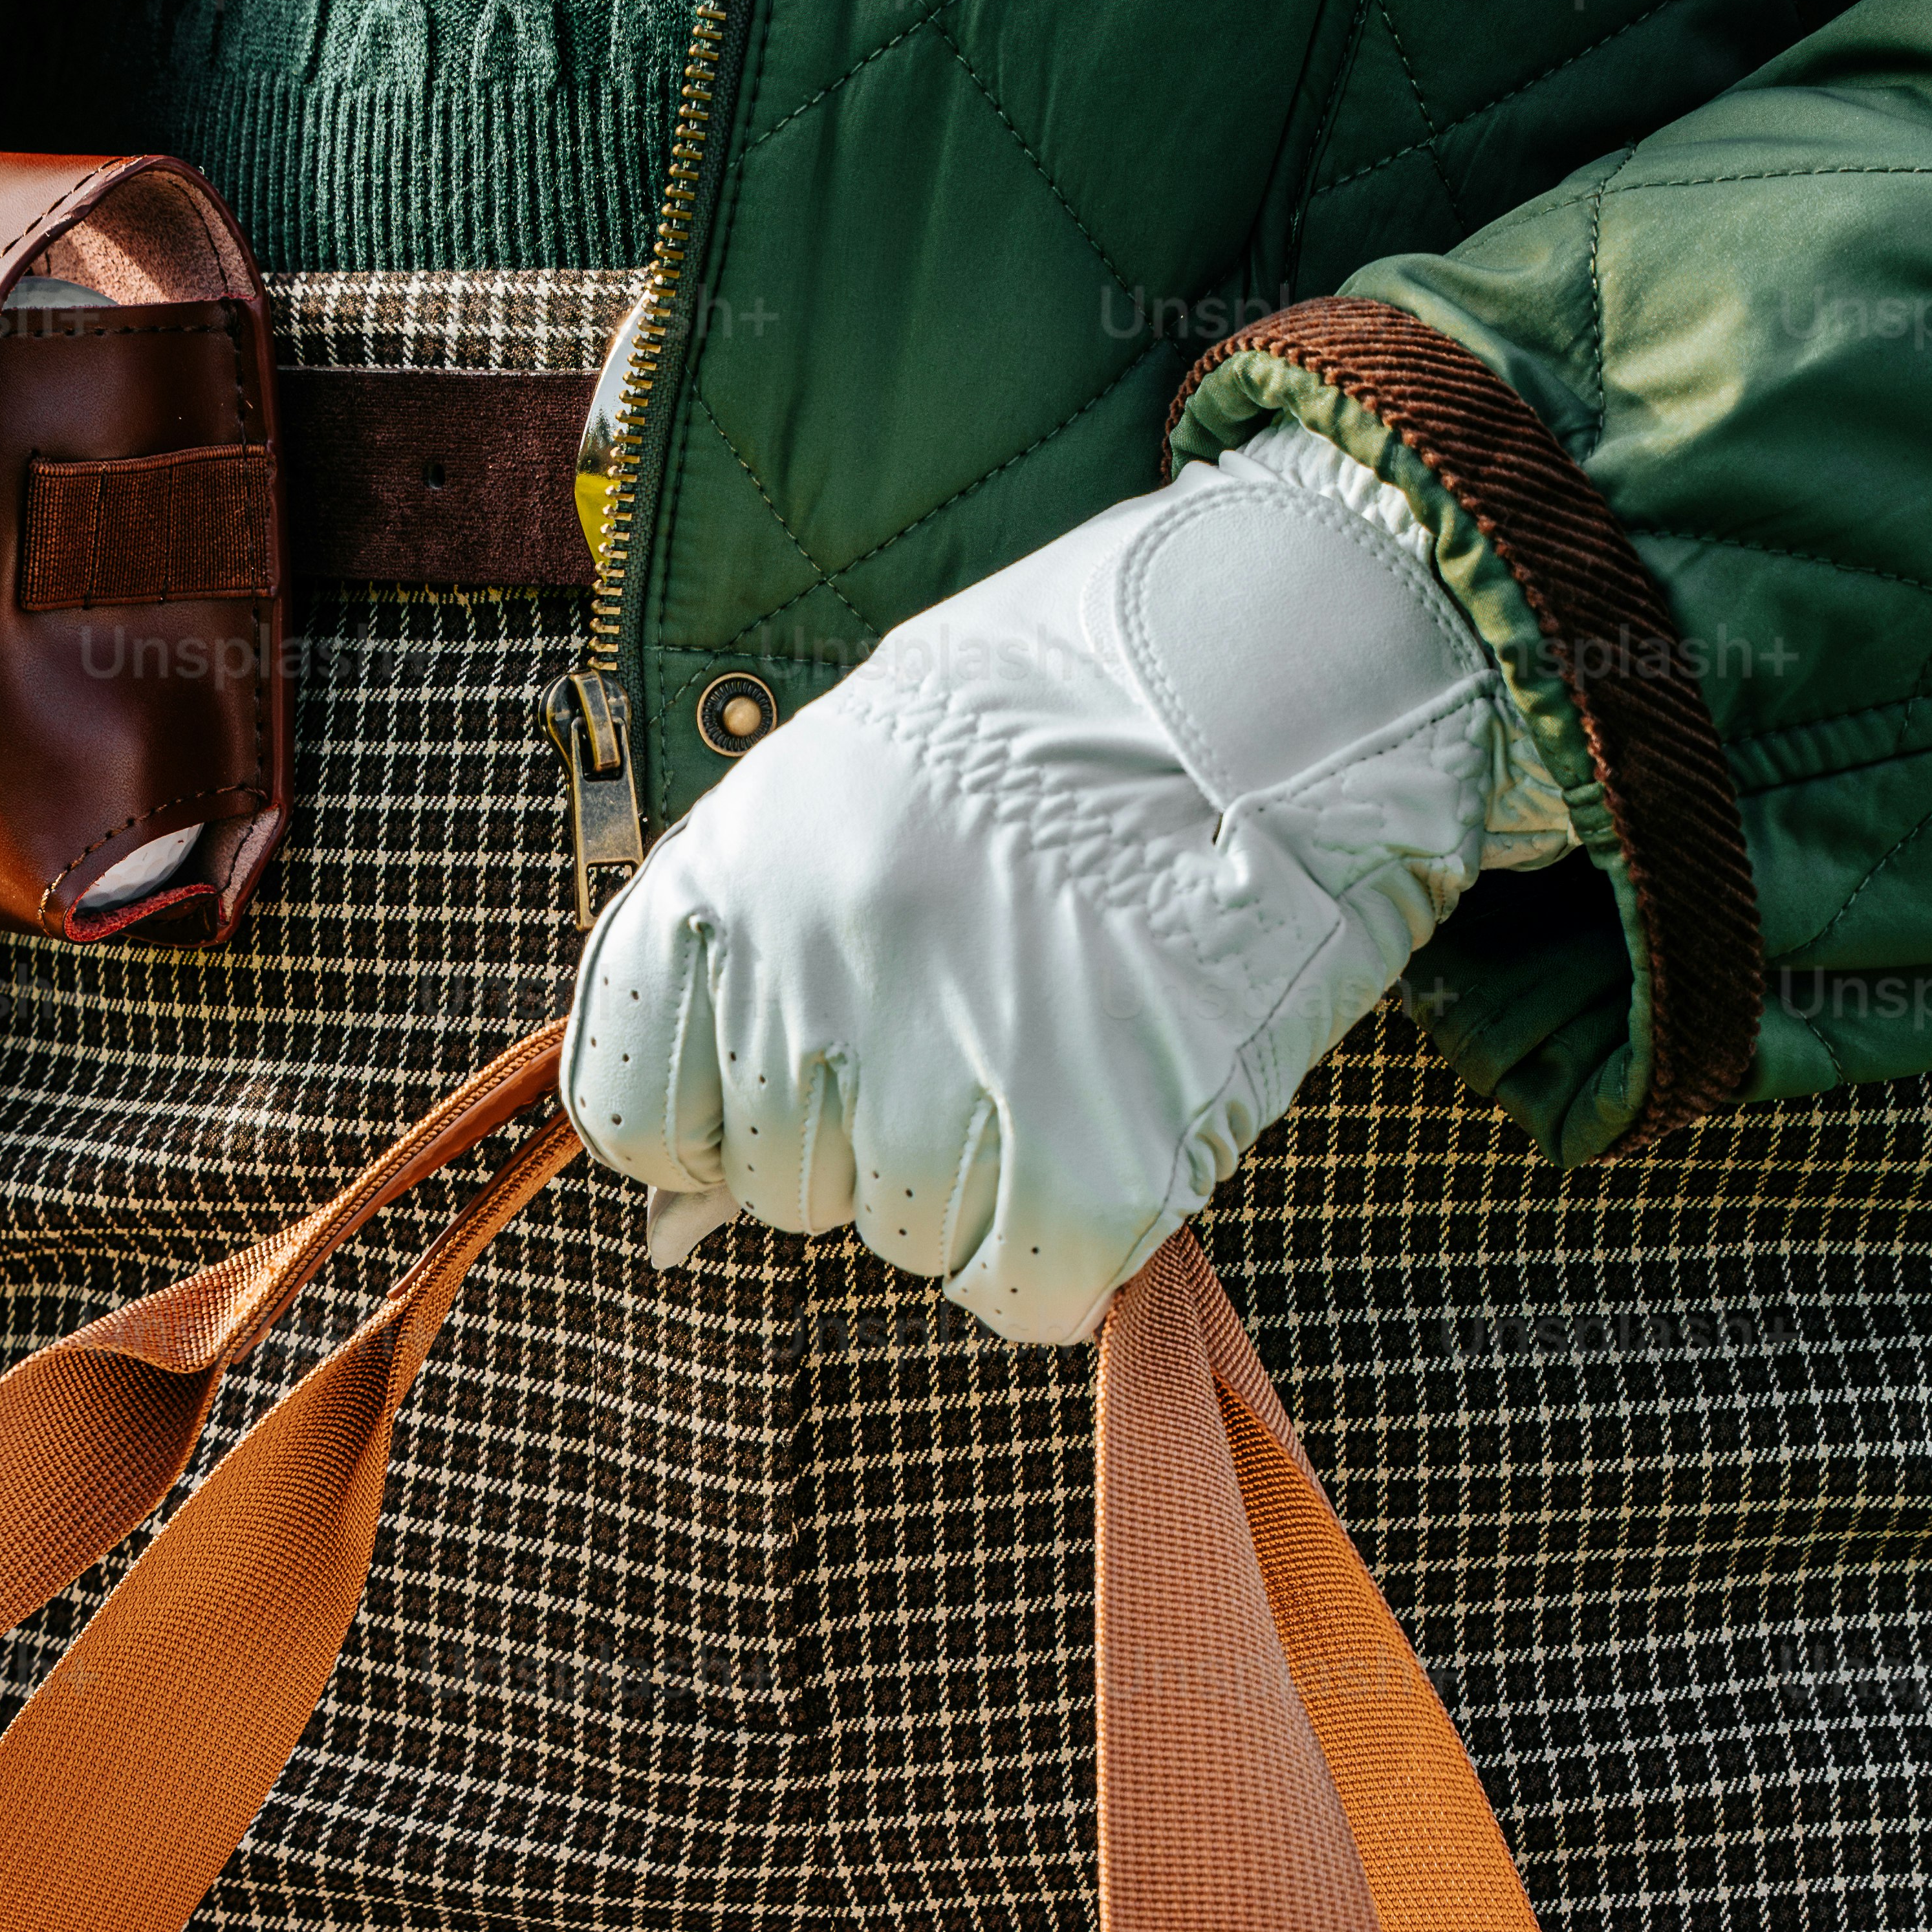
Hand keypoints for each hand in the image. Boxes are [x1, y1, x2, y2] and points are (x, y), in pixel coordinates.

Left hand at [562, 424, 1565, 1344]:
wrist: (1298, 641)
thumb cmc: (1073, 703)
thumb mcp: (856, 780)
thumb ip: (752, 963)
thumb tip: (676, 1212)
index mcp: (738, 876)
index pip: (634, 1108)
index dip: (715, 1117)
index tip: (792, 1081)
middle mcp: (821, 977)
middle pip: (783, 1186)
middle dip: (867, 1136)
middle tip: (982, 1017)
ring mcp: (958, 1070)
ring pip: (907, 1240)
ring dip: (980, 1180)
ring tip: (1067, 1037)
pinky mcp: (1102, 1152)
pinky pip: (1028, 1290)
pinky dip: (1067, 1249)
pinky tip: (1117, 1127)